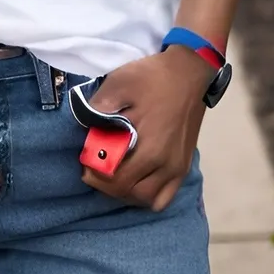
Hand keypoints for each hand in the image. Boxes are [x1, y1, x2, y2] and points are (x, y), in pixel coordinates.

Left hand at [80, 47, 212, 210]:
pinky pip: (165, 197)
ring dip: (127, 193)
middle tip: (95, 169)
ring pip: (148, 199)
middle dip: (107, 186)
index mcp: (150, 149)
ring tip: (114, 174)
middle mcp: (166, 166)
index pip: (116, 179)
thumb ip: (100, 107)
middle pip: (130, 193)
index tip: (85, 162)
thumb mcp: (120, 84)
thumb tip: (85, 126)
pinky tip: (137, 180)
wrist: (188, 74)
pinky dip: (148, 196)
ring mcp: (177, 169)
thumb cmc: (153, 78)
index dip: (95, 174)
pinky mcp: (184, 166)